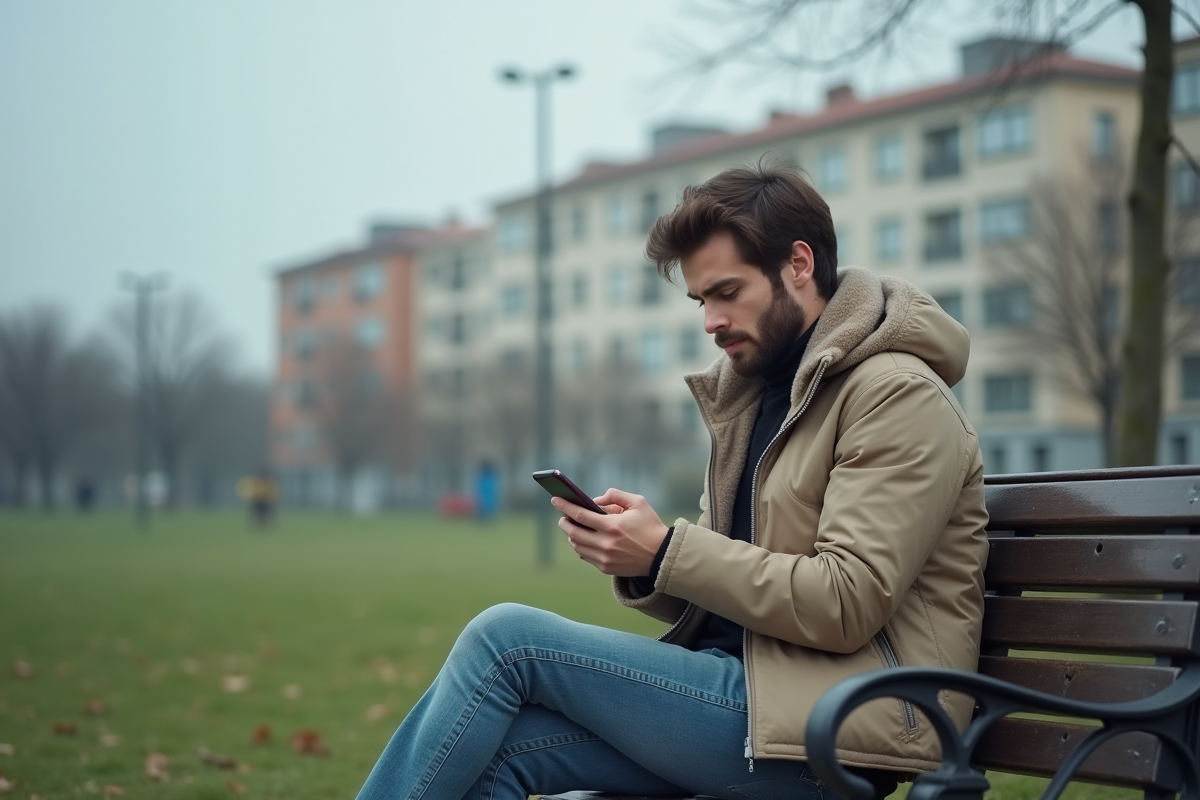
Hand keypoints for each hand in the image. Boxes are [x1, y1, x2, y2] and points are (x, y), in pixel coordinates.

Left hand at [553, 488, 668, 576]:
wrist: (662, 555)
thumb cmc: (650, 526)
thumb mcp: (638, 502)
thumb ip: (615, 495)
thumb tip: (595, 500)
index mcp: (612, 526)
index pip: (580, 515)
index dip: (564, 506)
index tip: (555, 499)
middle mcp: (606, 544)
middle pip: (573, 533)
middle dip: (564, 523)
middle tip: (562, 516)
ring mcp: (605, 558)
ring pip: (577, 546)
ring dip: (571, 536)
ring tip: (572, 527)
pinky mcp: (606, 568)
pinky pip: (586, 556)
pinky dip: (580, 547)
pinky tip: (582, 540)